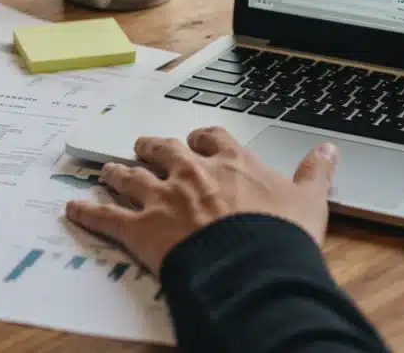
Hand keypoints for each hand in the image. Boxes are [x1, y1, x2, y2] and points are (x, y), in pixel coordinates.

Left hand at [65, 126, 338, 273]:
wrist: (252, 266)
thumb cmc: (280, 235)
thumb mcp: (309, 200)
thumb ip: (315, 172)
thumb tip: (329, 149)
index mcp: (231, 162)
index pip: (211, 137)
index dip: (201, 140)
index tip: (197, 143)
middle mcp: (191, 172)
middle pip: (162, 149)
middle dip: (151, 148)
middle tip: (144, 148)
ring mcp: (162, 198)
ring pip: (129, 175)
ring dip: (116, 172)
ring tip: (106, 171)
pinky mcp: (140, 228)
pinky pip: (106, 216)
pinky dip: (87, 211)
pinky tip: (74, 207)